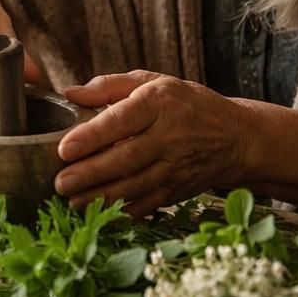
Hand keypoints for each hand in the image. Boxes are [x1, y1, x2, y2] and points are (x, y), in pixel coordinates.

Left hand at [53, 71, 251, 218]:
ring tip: (72, 201)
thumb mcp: (153, 81)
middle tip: (61, 183)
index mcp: (159, 103)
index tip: (64, 148)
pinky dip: (125, 211)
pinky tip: (101, 215)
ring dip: (102, 197)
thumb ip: (109, 86)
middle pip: (126, 158)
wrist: (236, 137)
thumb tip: (70, 93)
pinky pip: (149, 204)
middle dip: (91, 173)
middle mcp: (169, 136)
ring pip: (135, 186)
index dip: (93, 136)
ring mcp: (176, 167)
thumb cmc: (186, 104)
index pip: (122, 120)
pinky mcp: (178, 190)